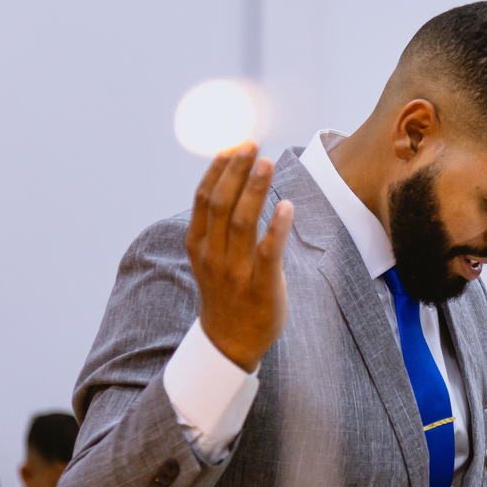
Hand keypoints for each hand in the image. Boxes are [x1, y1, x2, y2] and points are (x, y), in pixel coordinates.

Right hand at [186, 142, 293, 371]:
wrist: (229, 341)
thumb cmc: (226, 292)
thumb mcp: (211, 257)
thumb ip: (218, 226)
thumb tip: (231, 184)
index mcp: (199, 245)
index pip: (203, 199)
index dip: (217, 170)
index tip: (232, 145)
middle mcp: (214, 255)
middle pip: (220, 204)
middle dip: (235, 172)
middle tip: (251, 144)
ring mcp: (236, 271)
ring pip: (241, 223)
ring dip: (254, 190)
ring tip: (266, 163)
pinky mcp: (262, 285)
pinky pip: (268, 252)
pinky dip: (276, 227)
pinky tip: (286, 206)